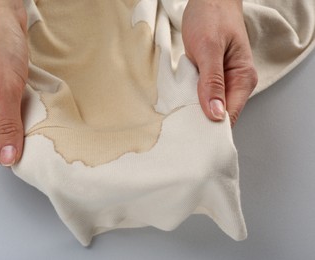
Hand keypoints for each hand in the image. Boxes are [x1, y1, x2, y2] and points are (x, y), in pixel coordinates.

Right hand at [0, 0, 27, 165]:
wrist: (1, 12)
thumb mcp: (4, 89)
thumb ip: (8, 125)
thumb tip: (8, 156)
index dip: (7, 153)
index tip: (30, 156)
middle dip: (17, 140)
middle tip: (39, 140)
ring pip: (8, 123)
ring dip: (24, 125)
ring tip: (40, 125)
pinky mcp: (4, 88)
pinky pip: (15, 109)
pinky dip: (27, 112)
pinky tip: (38, 112)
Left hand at [182, 0, 257, 125]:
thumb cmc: (212, 17)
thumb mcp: (209, 48)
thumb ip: (212, 82)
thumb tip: (216, 114)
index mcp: (242, 79)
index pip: (230, 116)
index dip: (213, 128)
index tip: (194, 137)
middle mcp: (235, 84)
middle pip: (220, 116)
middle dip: (201, 123)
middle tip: (180, 130)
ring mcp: (222, 81)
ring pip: (209, 107)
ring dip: (194, 112)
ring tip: (178, 118)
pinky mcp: (210, 77)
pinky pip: (200, 96)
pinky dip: (190, 100)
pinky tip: (179, 103)